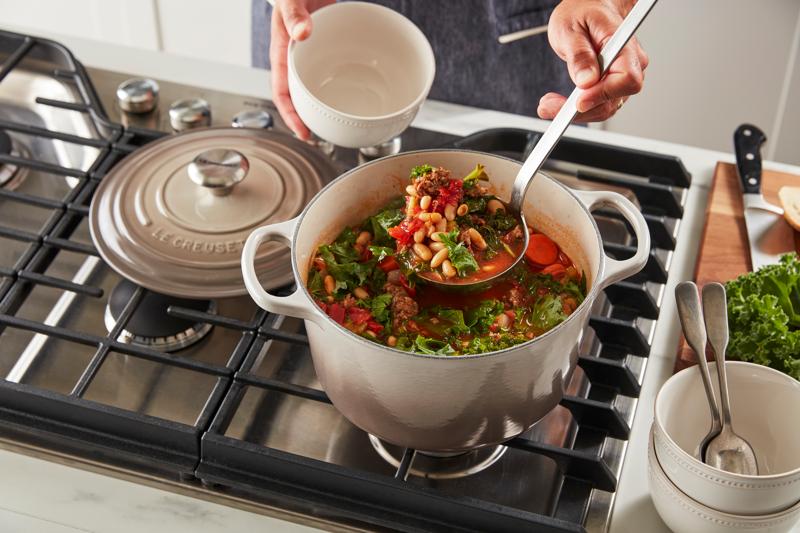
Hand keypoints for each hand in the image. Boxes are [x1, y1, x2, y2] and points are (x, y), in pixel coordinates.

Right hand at [270, 0, 334, 138]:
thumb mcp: (290, 0)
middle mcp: (294, 60)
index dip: (291, 116)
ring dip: (321, 106)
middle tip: (319, 137)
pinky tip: (348, 92)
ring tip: (334, 123)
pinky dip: (335, 85)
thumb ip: (294, 15)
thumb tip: (302, 34)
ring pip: (312, 88)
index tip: (303, 133)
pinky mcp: (323, 51)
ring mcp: (309, 57)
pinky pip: (326, 73)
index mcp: (282, 54)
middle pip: (297, 97)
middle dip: (305, 119)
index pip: (282, 93)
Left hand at [537, 0, 648, 121]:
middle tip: (549, 106)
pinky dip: (578, 109)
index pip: (626, 78)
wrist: (587, 7)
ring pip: (605, 108)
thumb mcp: (569, 28)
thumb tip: (586, 80)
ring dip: (576, 112)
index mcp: (623, 44)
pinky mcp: (611, 85)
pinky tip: (559, 103)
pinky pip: (599, 105)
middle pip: (614, 99)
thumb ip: (579, 54)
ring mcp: (622, 76)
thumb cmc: (582, 11)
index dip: (603, 94)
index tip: (578, 101)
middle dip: (581, 108)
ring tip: (548, 103)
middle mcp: (630, 62)